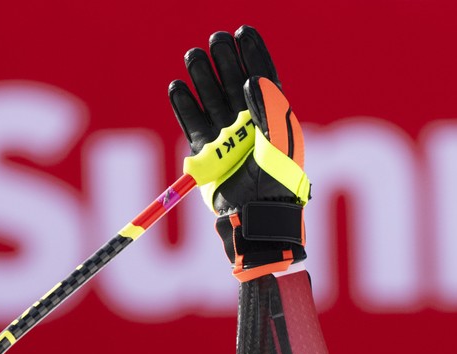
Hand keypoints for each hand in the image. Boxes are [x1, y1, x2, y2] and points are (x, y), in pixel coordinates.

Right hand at [169, 26, 309, 279]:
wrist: (256, 219)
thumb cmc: (276, 183)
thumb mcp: (279, 143)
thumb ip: (268, 109)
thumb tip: (250, 80)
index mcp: (274, 120)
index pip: (263, 79)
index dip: (254, 54)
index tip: (243, 31)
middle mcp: (249, 126)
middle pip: (234, 85)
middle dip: (225, 61)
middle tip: (215, 40)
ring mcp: (227, 139)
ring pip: (211, 100)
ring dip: (202, 77)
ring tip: (193, 56)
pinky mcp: (207, 155)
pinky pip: (192, 124)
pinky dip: (184, 106)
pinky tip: (178, 86)